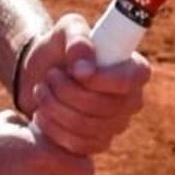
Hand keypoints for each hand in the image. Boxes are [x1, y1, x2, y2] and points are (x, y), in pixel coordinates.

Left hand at [13, 13, 151, 156]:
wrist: (39, 74)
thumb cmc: (60, 47)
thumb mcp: (66, 29)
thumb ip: (77, 36)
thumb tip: (85, 67)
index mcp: (136, 70)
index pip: (127, 82)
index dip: (98, 80)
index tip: (73, 70)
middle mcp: (132, 101)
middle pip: (104, 107)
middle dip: (68, 92)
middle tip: (50, 76)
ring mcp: (116, 125)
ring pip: (88, 127)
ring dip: (55, 108)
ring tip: (41, 90)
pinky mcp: (96, 143)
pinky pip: (78, 145)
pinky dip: (53, 129)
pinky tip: (41, 113)